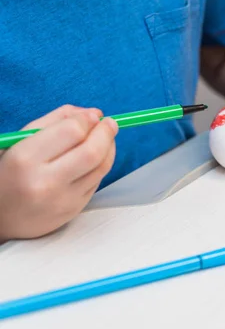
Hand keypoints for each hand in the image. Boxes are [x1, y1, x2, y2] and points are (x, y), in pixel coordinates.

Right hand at [0, 105, 117, 241]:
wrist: (1, 215)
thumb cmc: (10, 171)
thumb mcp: (22, 140)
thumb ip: (56, 121)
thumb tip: (94, 113)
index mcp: (26, 158)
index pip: (71, 132)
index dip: (87, 119)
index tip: (93, 115)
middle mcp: (46, 182)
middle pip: (92, 151)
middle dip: (106, 132)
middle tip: (110, 123)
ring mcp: (63, 199)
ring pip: (102, 166)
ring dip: (110, 147)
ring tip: (107, 137)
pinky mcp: (75, 209)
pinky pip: (98, 180)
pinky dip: (102, 164)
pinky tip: (97, 156)